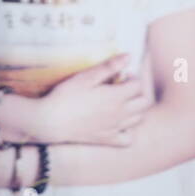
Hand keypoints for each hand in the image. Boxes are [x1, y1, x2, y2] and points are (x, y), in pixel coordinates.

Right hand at [32, 53, 149, 145]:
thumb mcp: (85, 77)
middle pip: (144, 102)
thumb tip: (128, 57)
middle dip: (138, 92)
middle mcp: (120, 113)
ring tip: (121, 103)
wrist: (49, 121)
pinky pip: (128, 139)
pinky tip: (119, 125)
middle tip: (124, 88)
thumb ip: (108, 67)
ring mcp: (114, 127)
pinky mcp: (106, 139)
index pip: (138, 85)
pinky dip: (128, 132)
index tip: (121, 75)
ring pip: (138, 118)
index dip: (131, 77)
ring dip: (135, 109)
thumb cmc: (65, 96)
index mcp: (116, 96)